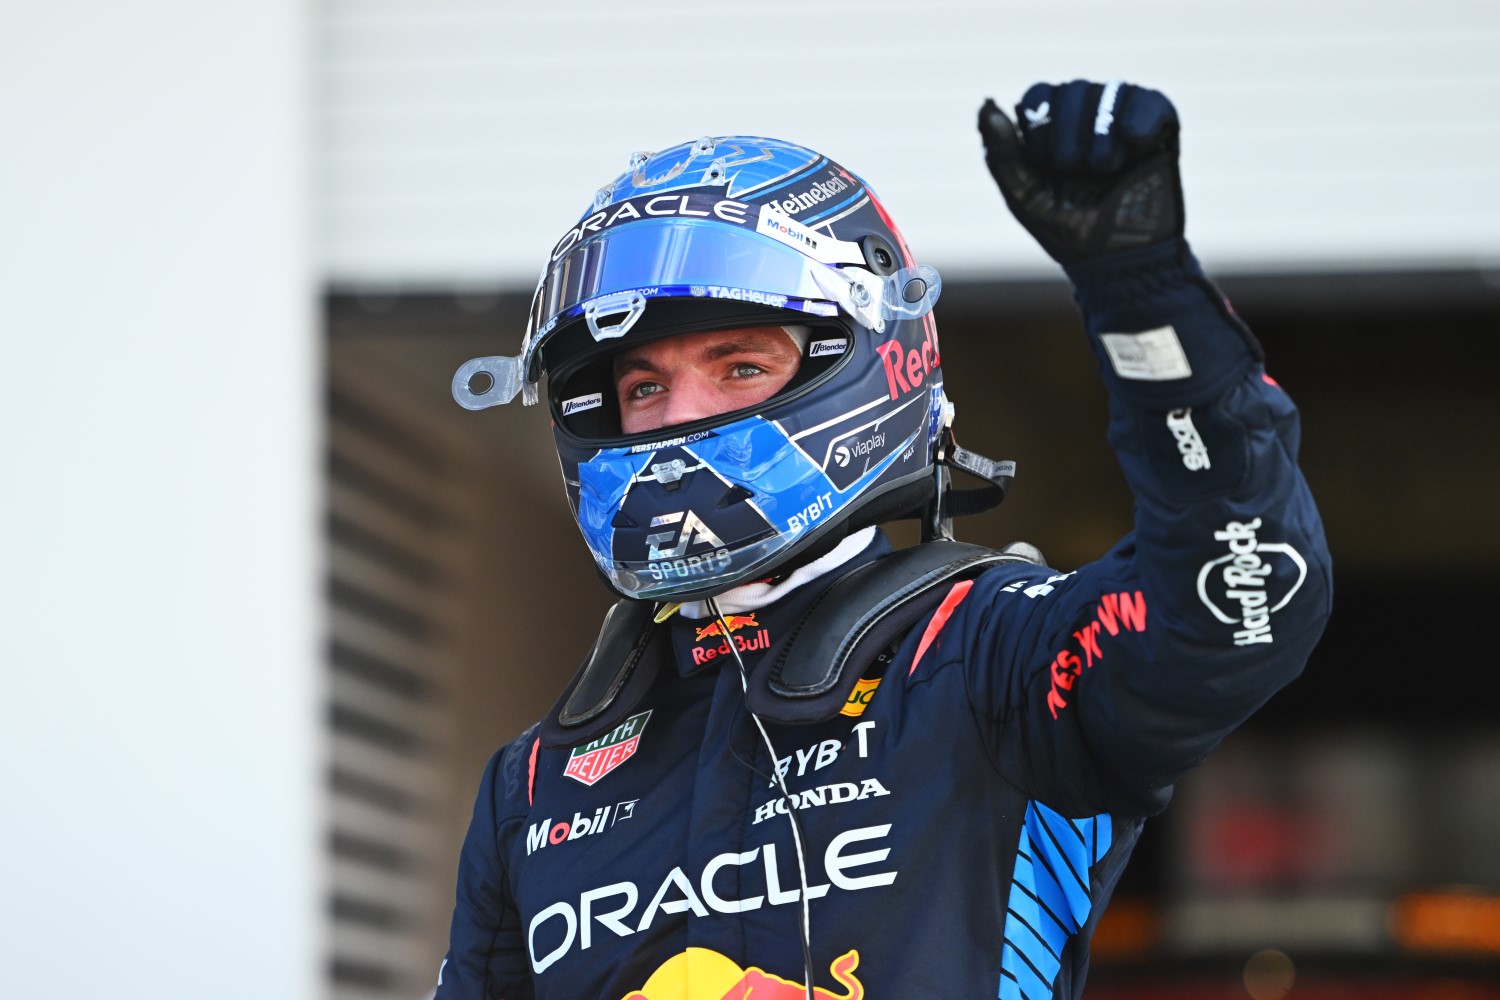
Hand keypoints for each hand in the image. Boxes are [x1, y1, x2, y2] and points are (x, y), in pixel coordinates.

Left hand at [978, 80, 1183, 266]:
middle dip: (1068, 132)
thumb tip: (986, 104)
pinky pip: (1149, 101)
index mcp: (1051, 131)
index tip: (1047, 161)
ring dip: (1101, 132)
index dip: (1039, 122)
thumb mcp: (1024, 196)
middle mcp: (1086, 119)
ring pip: (1109, 91)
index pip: (1038, 95)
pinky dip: (1139, 118)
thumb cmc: (1069, 231)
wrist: (1118, 259)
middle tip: (1076, 168)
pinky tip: (1135, 144)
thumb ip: (1001, 153)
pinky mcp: (1160, 129)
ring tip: (1107, 167)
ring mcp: (1123, 121)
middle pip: (1072, 90)